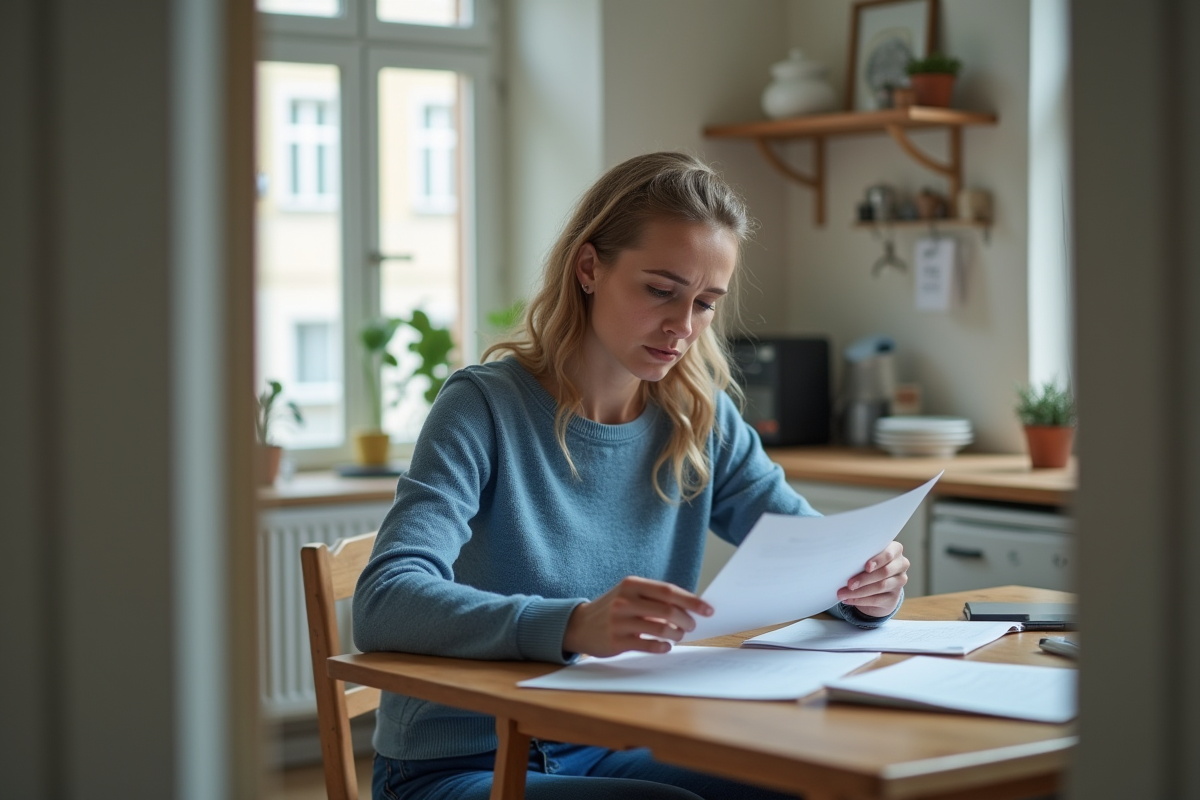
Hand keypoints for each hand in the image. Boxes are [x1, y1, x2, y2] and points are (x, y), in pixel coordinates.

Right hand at [562, 576, 713, 657]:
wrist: (579, 625)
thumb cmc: (612, 609)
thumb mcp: (629, 594)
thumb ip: (654, 597)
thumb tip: (690, 606)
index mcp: (631, 584)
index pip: (668, 590)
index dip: (691, 600)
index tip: (708, 609)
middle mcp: (625, 600)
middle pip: (667, 610)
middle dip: (686, 620)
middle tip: (692, 626)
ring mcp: (619, 621)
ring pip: (660, 629)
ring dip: (676, 634)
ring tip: (678, 635)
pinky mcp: (616, 641)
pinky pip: (648, 645)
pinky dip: (662, 647)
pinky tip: (665, 646)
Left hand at [836, 541, 908, 617]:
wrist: (879, 584)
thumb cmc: (869, 564)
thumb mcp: (868, 556)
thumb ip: (862, 556)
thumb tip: (843, 561)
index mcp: (895, 550)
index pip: (889, 554)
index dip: (878, 560)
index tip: (866, 566)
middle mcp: (901, 565)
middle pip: (884, 572)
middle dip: (864, 579)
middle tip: (849, 584)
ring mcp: (900, 581)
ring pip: (880, 587)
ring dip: (859, 592)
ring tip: (843, 593)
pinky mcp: (894, 597)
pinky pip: (876, 599)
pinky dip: (860, 600)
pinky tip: (848, 600)